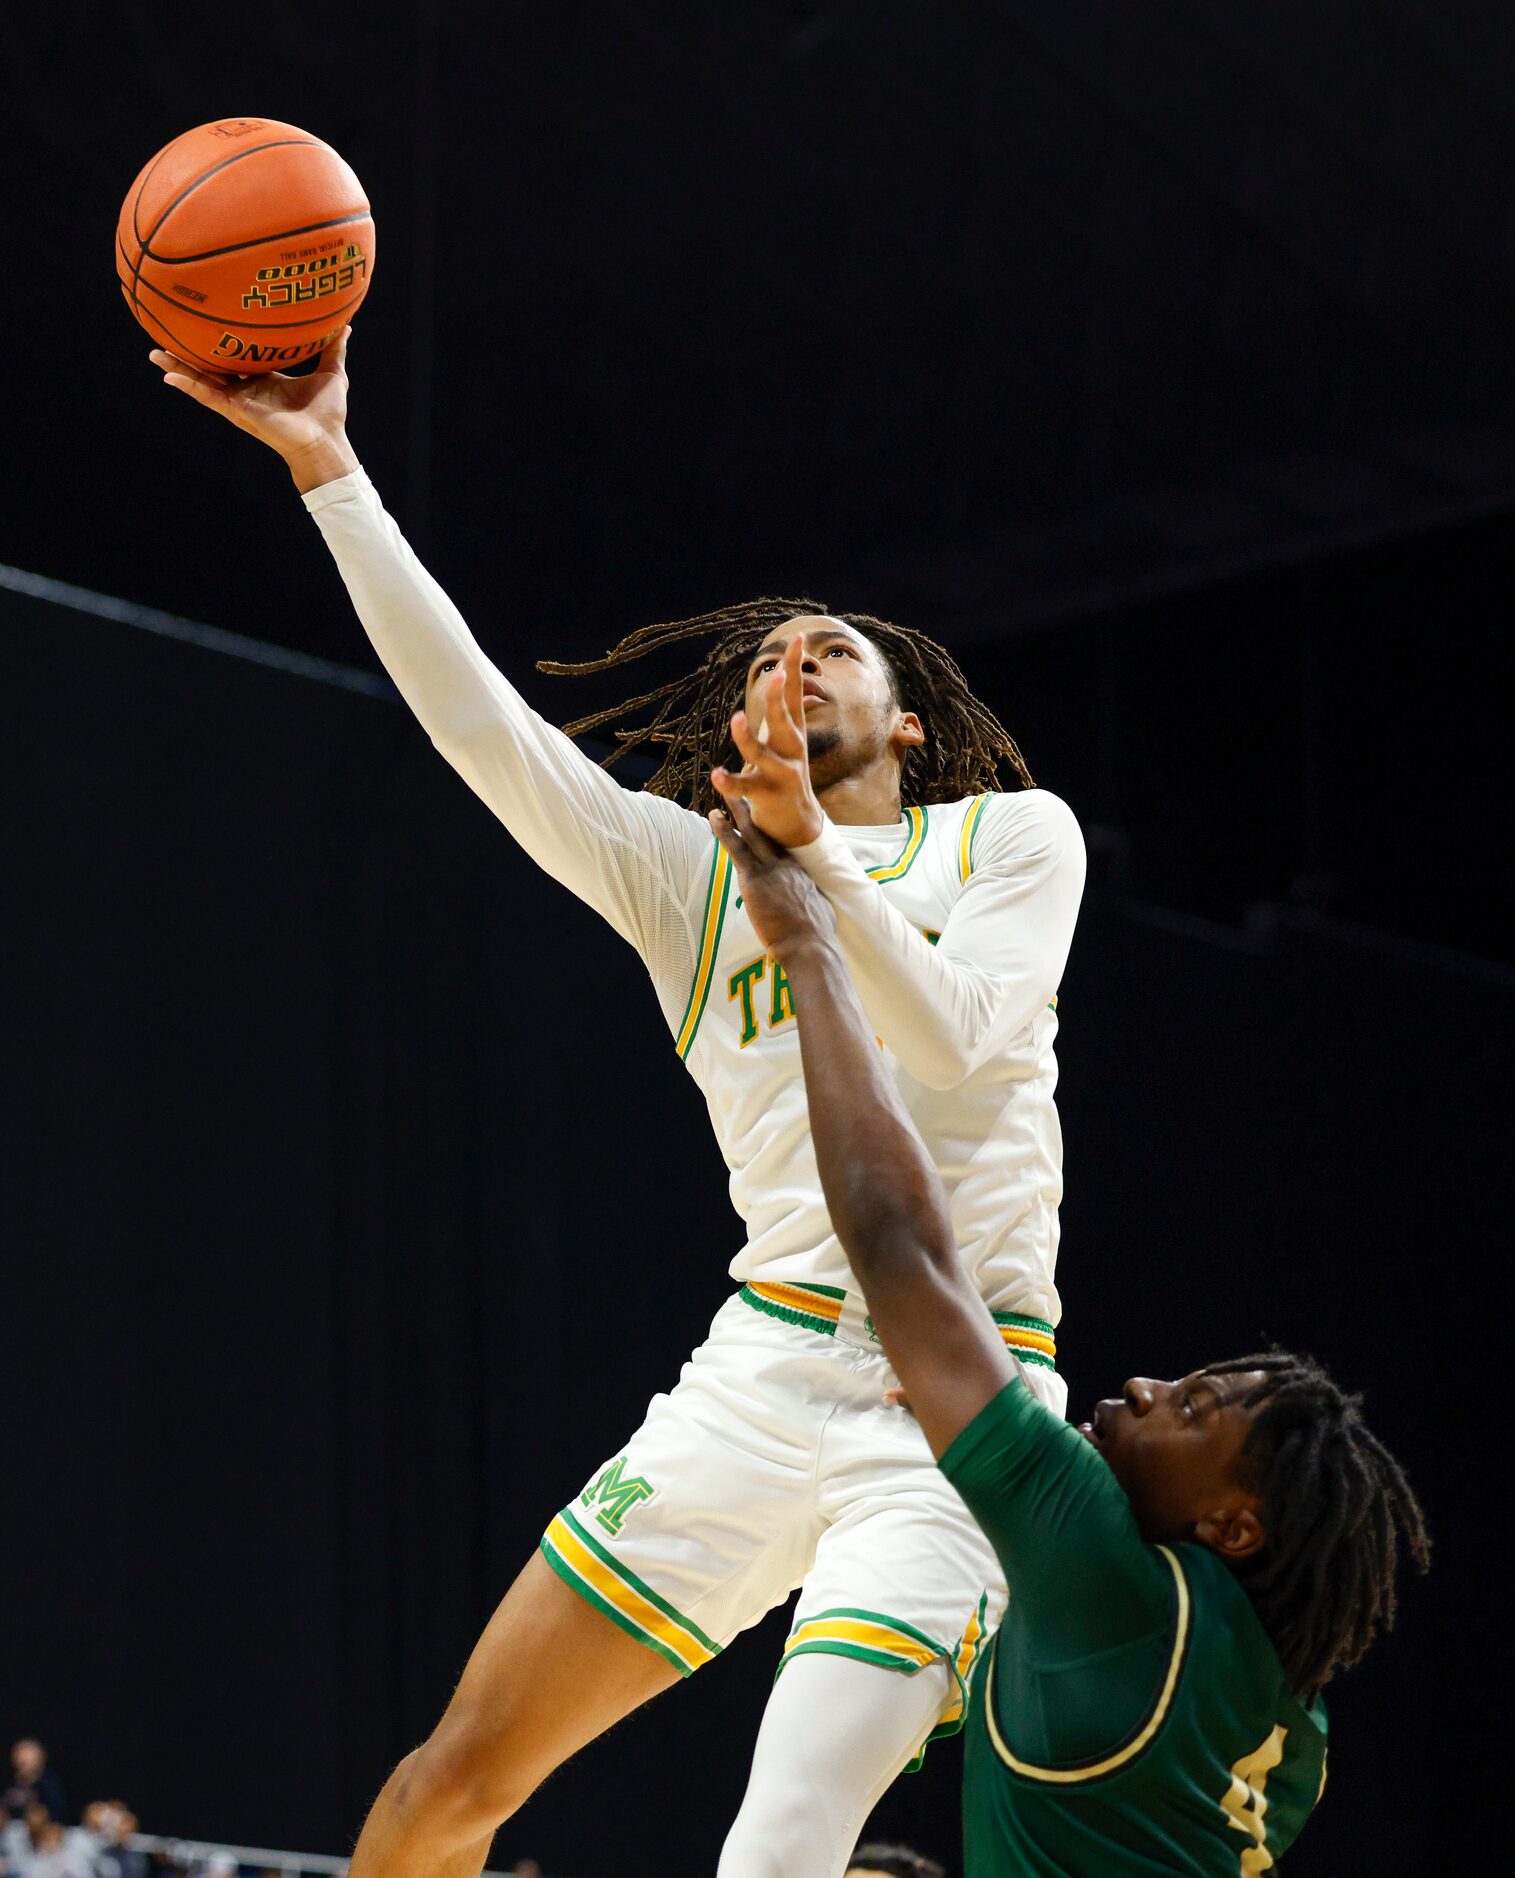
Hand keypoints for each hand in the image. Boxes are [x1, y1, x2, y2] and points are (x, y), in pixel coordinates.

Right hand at [150, 325, 357, 491]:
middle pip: (212, 366)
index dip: (221, 341)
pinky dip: (189, 387)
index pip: (236, 356)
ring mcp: (239, 401)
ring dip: (178, 367)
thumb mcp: (331, 374)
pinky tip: (168, 378)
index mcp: (264, 378)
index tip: (205, 322)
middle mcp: (247, 389)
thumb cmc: (328, 414)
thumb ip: (332, 349)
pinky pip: (208, 398)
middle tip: (168, 331)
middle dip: (190, 352)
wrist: (326, 441)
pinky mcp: (237, 412)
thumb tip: (344, 325)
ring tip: (154, 352)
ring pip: (203, 380)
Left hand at [708, 794, 835, 958]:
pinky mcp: (755, 879)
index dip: (771, 831)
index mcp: (798, 872)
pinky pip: (736, 848)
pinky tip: (714, 817)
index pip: (781, 846)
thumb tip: (812, 907)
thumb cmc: (816, 936)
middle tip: (746, 791)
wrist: (810, 945)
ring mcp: (770, 869)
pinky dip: (724, 830)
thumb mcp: (819, 910)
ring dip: (737, 811)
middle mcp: (785, 865)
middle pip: (768, 831)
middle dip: (756, 810)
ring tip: (726, 793)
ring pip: (751, 833)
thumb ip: (809, 901)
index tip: (764, 818)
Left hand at [711, 636, 824, 847]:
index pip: (796, 694)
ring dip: (748, 737)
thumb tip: (782, 675)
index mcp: (793, 733)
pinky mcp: (767, 795)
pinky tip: (716, 774)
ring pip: (763, 753)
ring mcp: (781, 773)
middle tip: (774, 676)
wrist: (798, 824)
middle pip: (784, 720)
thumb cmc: (785, 774)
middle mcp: (792, 750)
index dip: (795, 667)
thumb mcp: (785, 740)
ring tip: (736, 718)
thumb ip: (782, 710)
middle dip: (778, 700)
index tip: (797, 638)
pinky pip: (745, 787)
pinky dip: (730, 782)